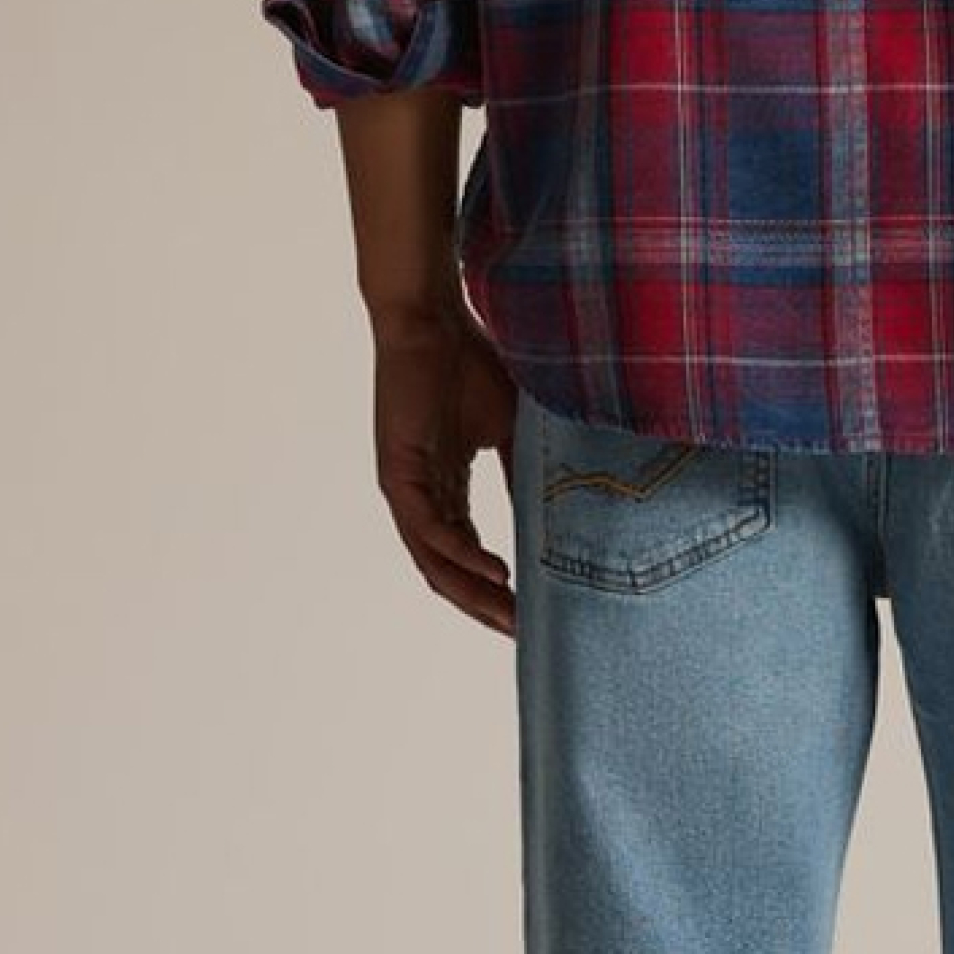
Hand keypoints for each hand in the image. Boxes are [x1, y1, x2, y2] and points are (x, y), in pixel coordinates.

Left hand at [370, 307, 518, 636]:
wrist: (431, 320)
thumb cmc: (469, 364)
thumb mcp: (511, 433)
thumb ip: (524, 478)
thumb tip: (554, 521)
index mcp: (446, 490)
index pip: (468, 556)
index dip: (495, 591)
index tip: (531, 615)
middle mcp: (423, 497)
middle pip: (449, 572)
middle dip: (485, 607)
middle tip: (523, 633)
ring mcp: (407, 489)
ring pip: (436, 561)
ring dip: (472, 593)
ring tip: (509, 615)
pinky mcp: (398, 474)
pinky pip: (429, 531)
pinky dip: (461, 556)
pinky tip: (493, 574)